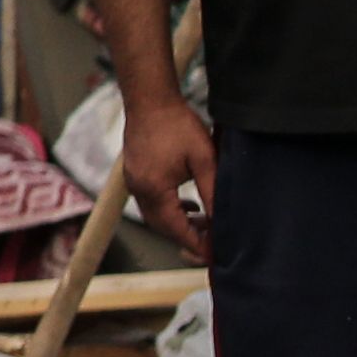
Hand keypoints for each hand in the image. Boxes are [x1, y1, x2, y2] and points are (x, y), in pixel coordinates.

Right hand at [113, 92, 218, 259]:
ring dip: (180, 224)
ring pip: (157, 217)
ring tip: (206, 225)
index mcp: (154, 190)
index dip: (196, 245)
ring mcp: (134, 183)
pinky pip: (153, 204)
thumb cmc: (177, 124)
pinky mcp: (136, 175)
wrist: (150, 99)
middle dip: (188, 238)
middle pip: (163, 228)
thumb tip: (222, 220)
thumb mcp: (203, 159)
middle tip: (213, 244)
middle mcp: (139, 191)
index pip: (176, 230)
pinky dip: (172, 211)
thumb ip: (212, 192)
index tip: (214, 257)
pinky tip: (189, 205)